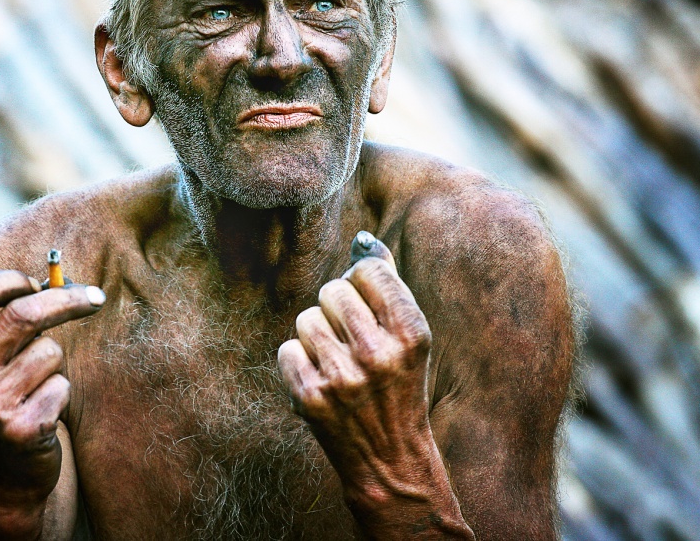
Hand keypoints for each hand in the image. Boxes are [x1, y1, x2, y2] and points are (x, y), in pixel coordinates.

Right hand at [0, 270, 104, 503]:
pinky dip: (61, 396)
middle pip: (23, 314)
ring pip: (49, 352)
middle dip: (66, 300)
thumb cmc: (2, 405)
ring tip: (38, 389)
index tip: (41, 282)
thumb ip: (3, 326)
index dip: (11, 280)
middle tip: (95, 296)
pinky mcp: (19, 428)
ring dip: (56, 366)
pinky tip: (43, 416)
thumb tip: (54, 280)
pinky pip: (61, 387)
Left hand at [278, 231, 452, 526]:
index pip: (367, 270)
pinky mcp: (310, 398)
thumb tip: (361, 239)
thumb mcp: (407, 336)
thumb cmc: (398, 383)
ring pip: (306, 319)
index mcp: (412, 332)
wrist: (390, 459)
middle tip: (353, 342)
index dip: (363, 286)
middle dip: (336, 310)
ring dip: (317, 337)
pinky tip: (321, 382)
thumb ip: (387, 282)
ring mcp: (342, 377)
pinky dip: (298, 363)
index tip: (371, 312)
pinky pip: (287, 349)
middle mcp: (378, 353)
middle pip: (331, 290)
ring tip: (338, 364)